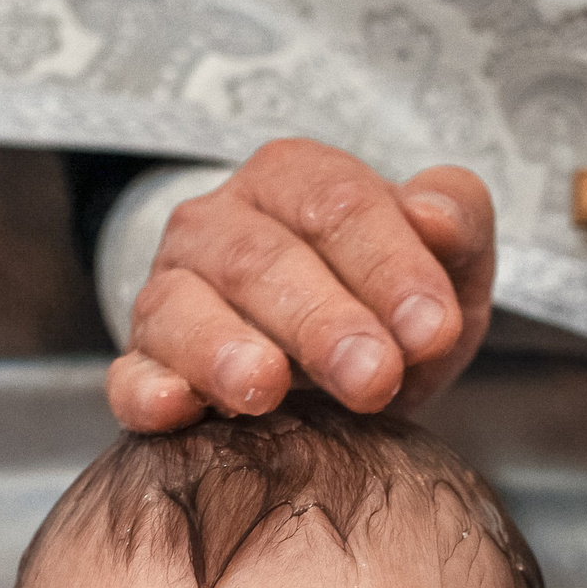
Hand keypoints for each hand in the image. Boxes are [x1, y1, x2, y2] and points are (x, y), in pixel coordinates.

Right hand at [106, 139, 495, 430]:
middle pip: (262, 260)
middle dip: (321, 321)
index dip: (388, 265)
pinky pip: (130, 375)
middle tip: (373, 377)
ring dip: (224, 349)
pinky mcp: (142, 363)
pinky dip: (148, 391)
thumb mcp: (445, 264)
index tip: (432, 331)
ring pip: (183, 309)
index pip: (336, 205)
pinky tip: (175, 408)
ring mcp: (170, 292)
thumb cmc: (387, 306)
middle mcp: (219, 225)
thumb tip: (435, 217)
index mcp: (294, 179)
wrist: (334, 373)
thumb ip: (457, 223)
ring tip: (266, 388)